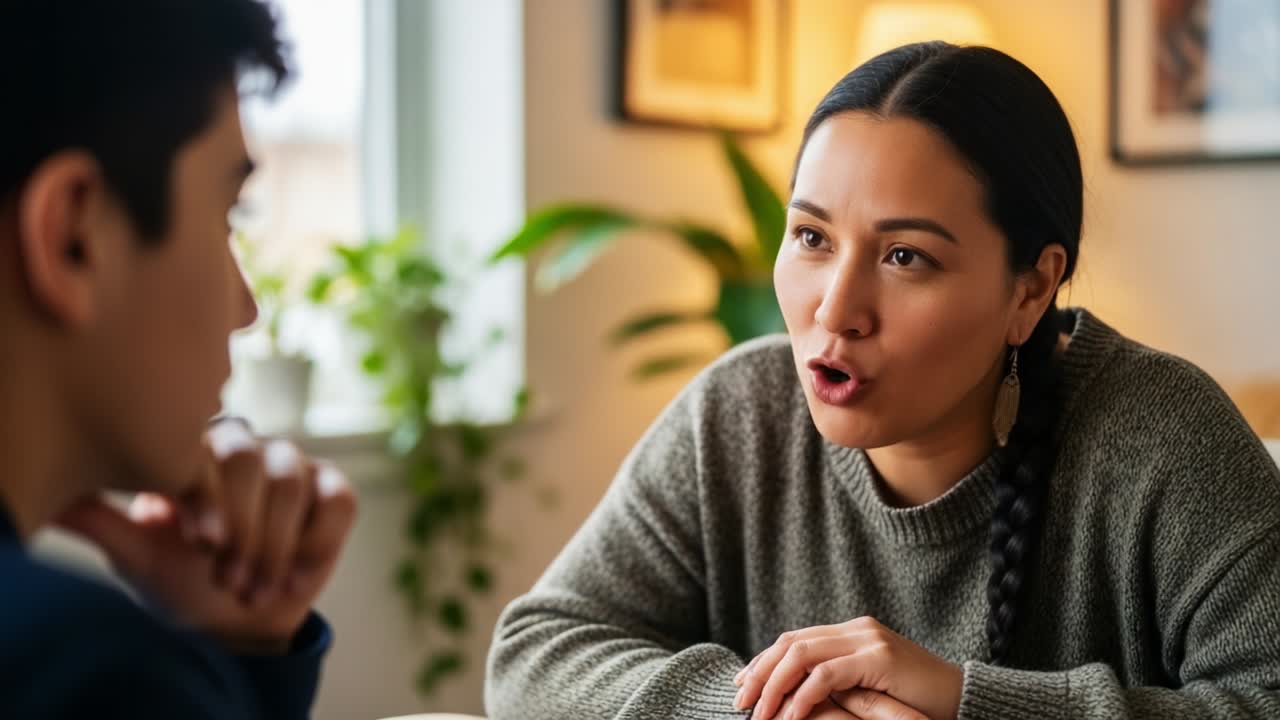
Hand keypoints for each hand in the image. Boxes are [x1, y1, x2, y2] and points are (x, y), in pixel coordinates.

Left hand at [57, 419, 356, 654]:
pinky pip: (337, 501)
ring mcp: (294, 464)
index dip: (208, 499)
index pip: (204, 453)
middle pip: (251, 461)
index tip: (202, 546)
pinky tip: (295, 579)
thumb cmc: (182, 577)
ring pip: (293, 482)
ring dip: (276, 545)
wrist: (237, 618)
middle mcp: (247, 446)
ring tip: (255, 591)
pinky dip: (316, 543)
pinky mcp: (333, 490)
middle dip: (244, 528)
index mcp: (197, 451)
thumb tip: (56, 498)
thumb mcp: (137, 554)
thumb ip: (102, 522)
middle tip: (228, 579)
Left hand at [733, 616, 961, 719]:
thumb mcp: (870, 690)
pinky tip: (791, 716)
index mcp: (852, 632)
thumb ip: (838, 684)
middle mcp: (856, 629)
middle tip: (739, 701)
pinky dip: (804, 695)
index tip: (742, 685)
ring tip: (758, 714)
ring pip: (802, 654)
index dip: (764, 661)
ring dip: (774, 685)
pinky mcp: (879, 658)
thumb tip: (796, 697)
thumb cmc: (918, 701)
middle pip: (791, 643)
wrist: (963, 699)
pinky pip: (828, 674)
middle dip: (760, 672)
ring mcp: (868, 640)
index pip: (795, 639)